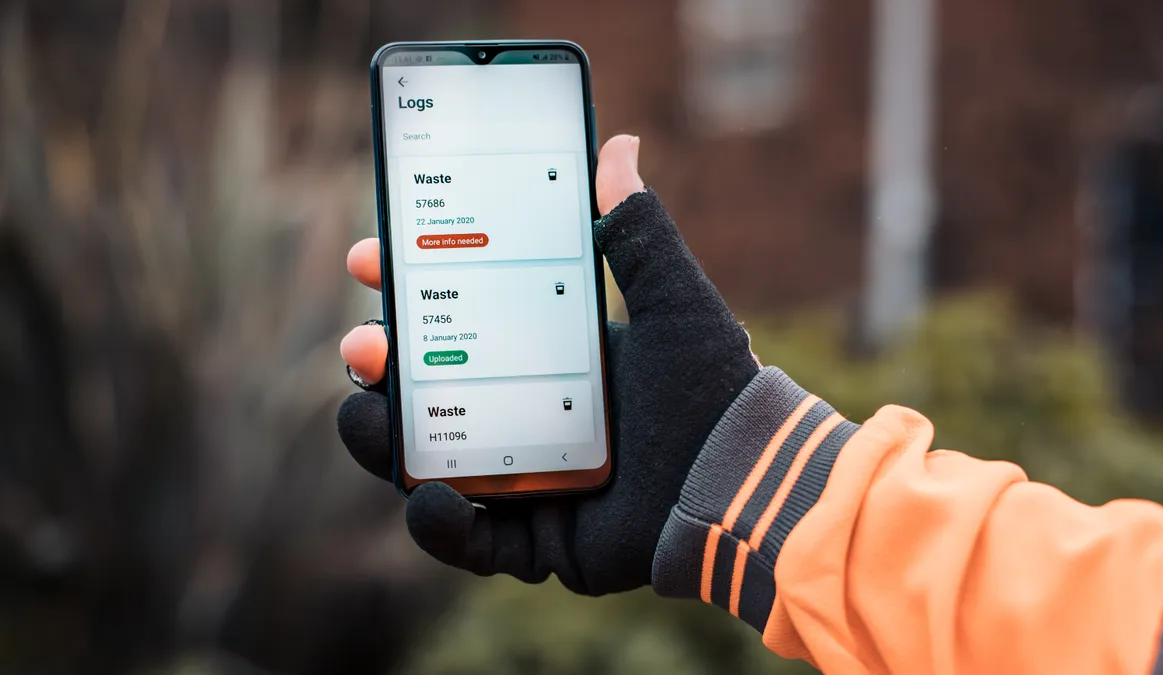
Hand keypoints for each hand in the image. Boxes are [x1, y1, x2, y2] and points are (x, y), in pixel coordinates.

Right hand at [337, 135, 760, 594]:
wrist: (745, 482)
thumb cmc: (712, 388)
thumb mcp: (671, 300)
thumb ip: (636, 230)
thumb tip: (618, 146)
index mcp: (546, 360)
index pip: (458, 323)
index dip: (408, 294)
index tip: (371, 261)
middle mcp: (525, 419)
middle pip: (426, 395)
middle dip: (380, 368)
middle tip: (363, 344)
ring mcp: (526, 482)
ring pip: (427, 464)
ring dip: (383, 440)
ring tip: (367, 413)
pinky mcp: (537, 542)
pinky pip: (468, 540)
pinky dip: (438, 523)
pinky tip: (430, 494)